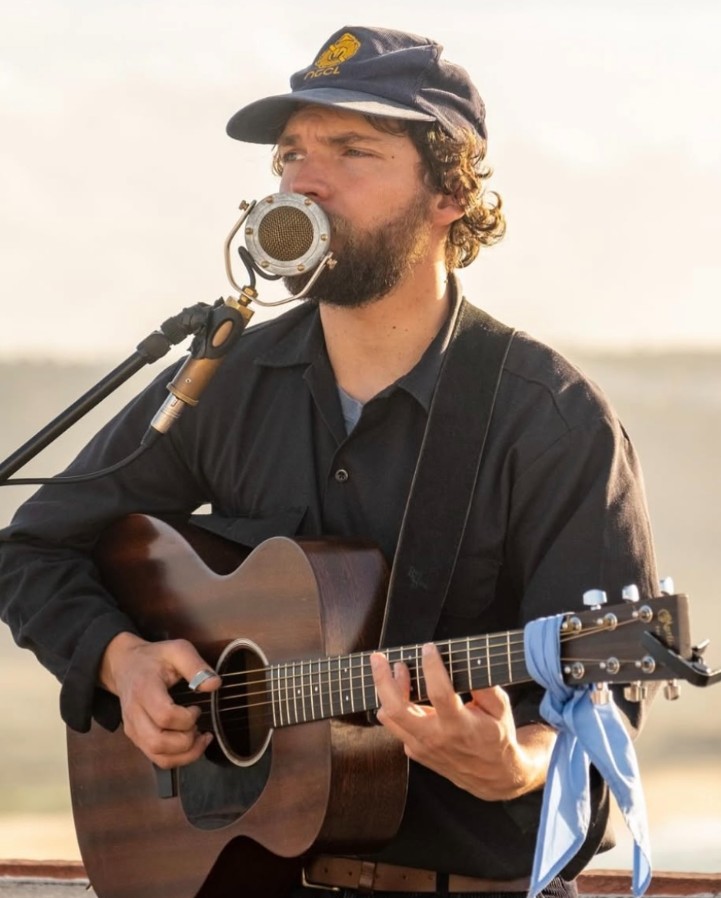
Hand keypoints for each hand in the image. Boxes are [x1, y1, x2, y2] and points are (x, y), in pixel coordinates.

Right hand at [99, 631, 220, 768]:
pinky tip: (191, 744)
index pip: (164, 715)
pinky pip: (157, 759)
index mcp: (144, 689)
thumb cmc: (155, 658)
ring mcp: (133, 729)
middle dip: (187, 740)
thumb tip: (214, 684)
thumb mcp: (177, 650)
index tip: (197, 707)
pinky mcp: (136, 738)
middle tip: (198, 724)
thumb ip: (196, 665)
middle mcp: (134, 714)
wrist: (126, 665)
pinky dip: (178, 758)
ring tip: (199, 737)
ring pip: (158, 756)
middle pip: (158, 742)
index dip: (186, 717)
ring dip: (185, 753)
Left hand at [370, 643, 554, 799]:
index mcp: (460, 726)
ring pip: (389, 718)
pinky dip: (396, 707)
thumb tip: (470, 663)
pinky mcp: (415, 752)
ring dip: (387, 691)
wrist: (493, 777)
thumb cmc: (496, 738)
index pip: (439, 693)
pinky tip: (405, 692)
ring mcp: (422, 747)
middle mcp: (436, 738)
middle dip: (383, 680)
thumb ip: (486, 687)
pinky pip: (397, 727)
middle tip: (379, 658)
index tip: (429, 649)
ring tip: (398, 671)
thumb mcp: (500, 710)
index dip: (432, 668)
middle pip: (396, 709)